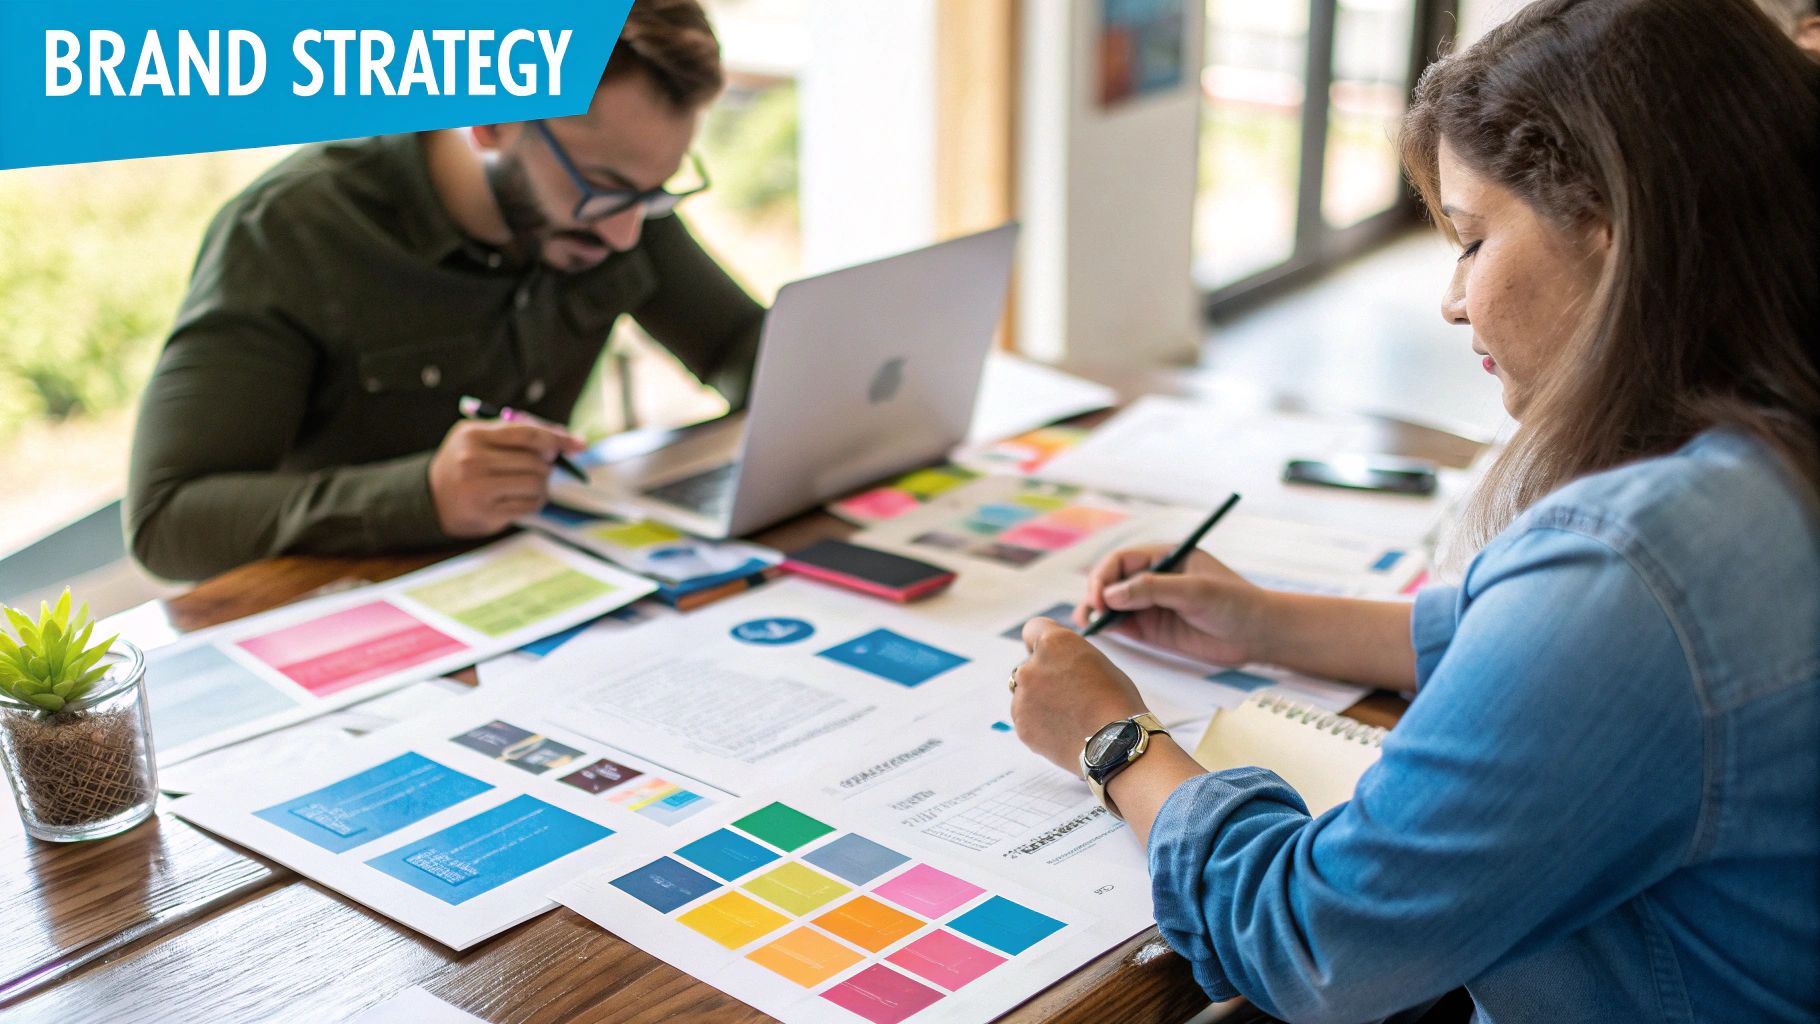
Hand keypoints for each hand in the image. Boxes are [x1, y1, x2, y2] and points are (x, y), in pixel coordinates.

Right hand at [428, 419, 583, 537]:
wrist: (430, 498)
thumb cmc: (465, 462)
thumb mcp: (480, 438)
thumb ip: (518, 432)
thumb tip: (567, 440)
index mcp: (472, 435)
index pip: (527, 433)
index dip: (557, 438)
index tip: (578, 444)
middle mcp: (472, 461)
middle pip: (535, 461)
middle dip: (548, 465)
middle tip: (543, 467)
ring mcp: (478, 489)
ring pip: (536, 484)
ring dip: (543, 485)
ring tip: (532, 483)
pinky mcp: (486, 514)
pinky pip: (530, 506)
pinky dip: (536, 501)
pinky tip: (524, 498)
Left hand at [1011, 618, 1149, 773]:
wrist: (1115, 744)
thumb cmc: (1116, 701)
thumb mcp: (1097, 660)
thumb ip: (1069, 656)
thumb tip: (1058, 663)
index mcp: (1053, 643)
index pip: (1033, 629)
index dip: (1042, 642)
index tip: (1049, 655)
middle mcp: (1030, 667)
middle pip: (1028, 665)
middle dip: (1042, 676)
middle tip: (1068, 694)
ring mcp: (1022, 698)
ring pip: (1024, 693)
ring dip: (1039, 700)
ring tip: (1069, 717)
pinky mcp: (1021, 725)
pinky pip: (1026, 718)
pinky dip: (1039, 723)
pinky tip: (1064, 730)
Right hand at [1075, 544, 1273, 665]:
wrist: (1258, 635)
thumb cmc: (1235, 603)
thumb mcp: (1195, 591)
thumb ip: (1153, 589)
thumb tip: (1112, 595)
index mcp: (1164, 557)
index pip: (1122, 560)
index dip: (1105, 575)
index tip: (1101, 596)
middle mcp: (1153, 578)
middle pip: (1112, 581)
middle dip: (1097, 593)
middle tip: (1092, 612)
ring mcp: (1152, 604)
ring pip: (1113, 604)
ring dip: (1096, 611)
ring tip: (1087, 624)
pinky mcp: (1153, 629)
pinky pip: (1124, 625)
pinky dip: (1108, 627)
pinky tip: (1100, 632)